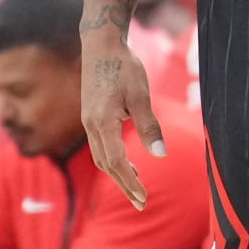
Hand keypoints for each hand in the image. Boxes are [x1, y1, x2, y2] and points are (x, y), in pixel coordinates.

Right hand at [81, 27, 167, 209]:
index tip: (143, 198)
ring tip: (135, 187)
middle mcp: (90, 125)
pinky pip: (99, 146)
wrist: (101, 44)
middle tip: (141, 203)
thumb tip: (160, 154)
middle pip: (106, 164)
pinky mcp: (90, 116)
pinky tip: (127, 162)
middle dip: (123, 185)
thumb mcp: (140, 95)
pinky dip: (112, 160)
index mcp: (102, 122)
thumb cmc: (124, 66)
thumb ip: (149, 126)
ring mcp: (88, 121)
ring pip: (101, 157)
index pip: (116, 161)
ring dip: (117, 174)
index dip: (130, 182)